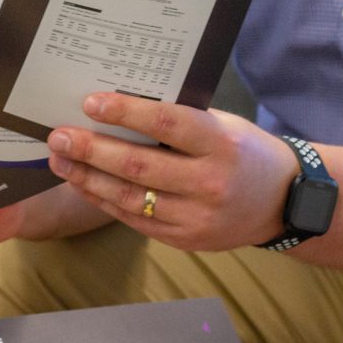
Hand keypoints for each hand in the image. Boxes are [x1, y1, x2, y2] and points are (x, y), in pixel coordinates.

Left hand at [46, 92, 299, 250]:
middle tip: (58, 135)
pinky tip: (81, 182)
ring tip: (59, 159)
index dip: (125, 113)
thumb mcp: (221, 124)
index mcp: (222, 144)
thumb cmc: (242, 150)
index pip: (166, 124)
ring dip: (87, 177)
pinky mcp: (185, 239)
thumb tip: (113, 105)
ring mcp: (198, 217)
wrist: (284, 202)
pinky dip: (103, 199)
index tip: (90, 103)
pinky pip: (134, 218)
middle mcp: (211, 183)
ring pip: (131, 197)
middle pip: (139, 166)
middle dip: (91, 149)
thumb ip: (177, 118)